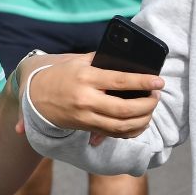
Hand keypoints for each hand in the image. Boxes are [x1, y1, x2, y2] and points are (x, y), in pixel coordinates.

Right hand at [23, 53, 162, 138]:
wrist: (36, 96)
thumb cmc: (60, 75)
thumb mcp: (77, 61)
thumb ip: (101, 60)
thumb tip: (128, 61)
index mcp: (85, 78)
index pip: (119, 81)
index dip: (143, 82)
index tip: (159, 81)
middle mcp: (86, 99)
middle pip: (125, 109)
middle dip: (148, 104)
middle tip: (156, 96)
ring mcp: (86, 116)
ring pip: (122, 126)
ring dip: (143, 119)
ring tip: (150, 108)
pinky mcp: (86, 127)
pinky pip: (115, 134)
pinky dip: (132, 130)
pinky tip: (140, 121)